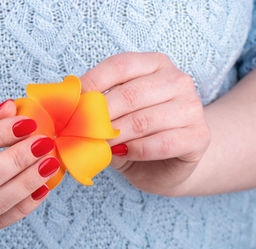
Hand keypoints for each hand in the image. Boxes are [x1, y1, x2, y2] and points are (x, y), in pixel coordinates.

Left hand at [81, 52, 210, 195]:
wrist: (169, 163)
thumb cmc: (136, 134)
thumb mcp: (115, 115)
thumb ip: (97, 109)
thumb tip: (69, 109)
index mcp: (155, 64)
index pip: (120, 65)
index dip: (91, 83)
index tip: (71, 104)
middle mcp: (178, 80)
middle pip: (129, 94)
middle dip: (98, 116)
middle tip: (78, 132)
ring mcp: (192, 107)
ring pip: (142, 121)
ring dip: (113, 137)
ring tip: (97, 145)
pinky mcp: (199, 136)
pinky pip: (159, 144)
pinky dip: (134, 151)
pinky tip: (123, 153)